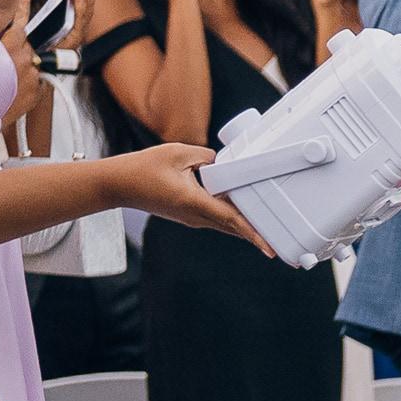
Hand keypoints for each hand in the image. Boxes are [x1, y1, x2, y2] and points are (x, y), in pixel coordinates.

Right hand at [114, 146, 270, 253]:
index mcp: (194, 202)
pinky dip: (234, 219)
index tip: (271, 247)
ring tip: (273, 232)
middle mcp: (196, 216)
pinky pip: (217, 219)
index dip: (254, 233)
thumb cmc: (142, 168)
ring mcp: (192, 218)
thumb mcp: (179, 152)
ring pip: (227, 224)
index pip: (231, 219)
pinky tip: (247, 215)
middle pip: (235, 226)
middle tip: (284, 244)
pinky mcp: (189, 215)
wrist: (117, 184)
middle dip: (259, 235)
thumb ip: (208, 157)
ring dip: (248, 228)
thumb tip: (226, 164)